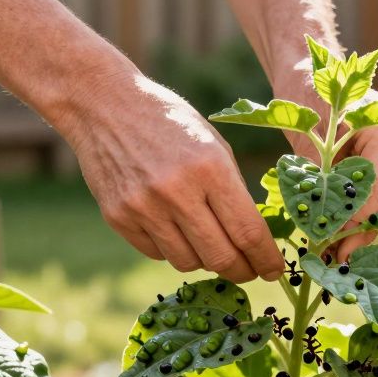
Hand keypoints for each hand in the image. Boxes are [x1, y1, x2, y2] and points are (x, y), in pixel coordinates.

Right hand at [58, 72, 284, 282]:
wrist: (103, 105)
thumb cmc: (169, 123)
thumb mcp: (213, 145)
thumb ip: (233, 190)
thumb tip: (253, 239)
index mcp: (210, 168)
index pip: (248, 232)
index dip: (265, 259)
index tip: (274, 271)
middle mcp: (176, 192)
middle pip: (221, 257)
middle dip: (241, 271)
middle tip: (248, 271)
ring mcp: (144, 207)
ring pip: (188, 262)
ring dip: (205, 260)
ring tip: (208, 243)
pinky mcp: (118, 218)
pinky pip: (157, 253)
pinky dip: (172, 248)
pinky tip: (174, 229)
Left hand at [277, 82, 377, 260]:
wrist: (309, 67)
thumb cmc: (307, 88)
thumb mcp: (307, 128)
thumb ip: (317, 173)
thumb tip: (318, 222)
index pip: (377, 190)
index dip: (357, 224)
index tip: (335, 248)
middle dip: (358, 236)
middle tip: (332, 264)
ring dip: (356, 234)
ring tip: (330, 260)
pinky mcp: (376, 166)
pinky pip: (369, 200)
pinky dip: (352, 222)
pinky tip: (333, 243)